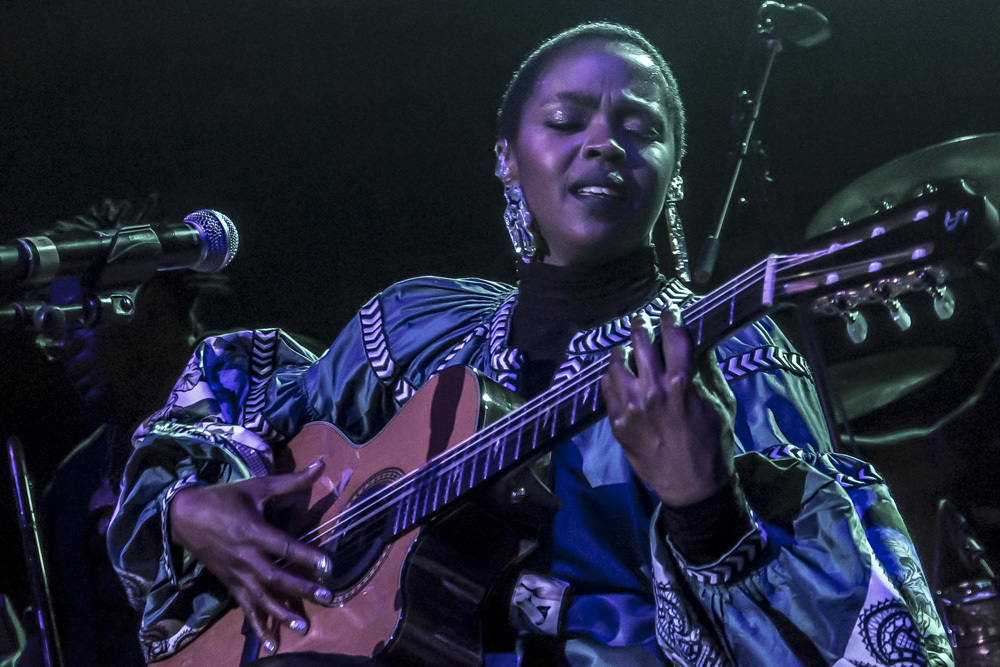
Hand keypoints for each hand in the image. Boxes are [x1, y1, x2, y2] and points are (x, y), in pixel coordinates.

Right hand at [169, 460, 332, 653]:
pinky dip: (259, 626)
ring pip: (261, 597)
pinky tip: (273, 643)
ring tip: (303, 625)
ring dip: (282, 612)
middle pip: (275, 577)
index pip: (283, 547)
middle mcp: (245, 557)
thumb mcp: (257, 486)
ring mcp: (236, 574)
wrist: (183, 516)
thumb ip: (291, 481)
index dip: (306, 557)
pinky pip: (246, 608)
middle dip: (301, 588)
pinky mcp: (230, 585)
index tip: (328, 566)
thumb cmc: (225, 498)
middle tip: (326, 597)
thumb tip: (322, 465)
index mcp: (252, 531)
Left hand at [601, 310, 736, 506]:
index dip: (670, 319)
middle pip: (641, 345)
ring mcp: (631, 408)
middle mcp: (652, 391)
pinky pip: (607, 390)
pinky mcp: (618, 424)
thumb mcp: (721, 404)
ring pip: (617, 365)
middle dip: (640, 327)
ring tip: (623, 349)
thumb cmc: (713, 445)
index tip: (668, 311)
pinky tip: (614, 374)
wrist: (693, 487)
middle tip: (640, 320)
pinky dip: (610, 378)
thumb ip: (708, 371)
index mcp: (682, 383)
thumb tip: (700, 343)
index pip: (673, 338)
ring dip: (621, 352)